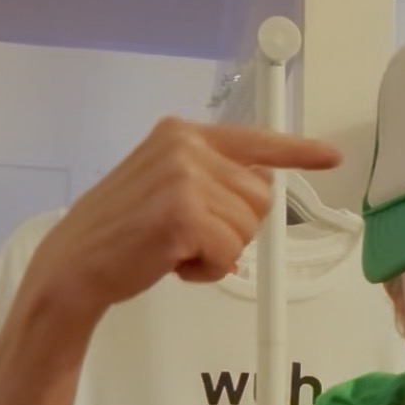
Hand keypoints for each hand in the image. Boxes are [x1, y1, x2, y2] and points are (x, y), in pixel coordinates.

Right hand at [29, 118, 340, 318]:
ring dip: (219, 252)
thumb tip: (262, 183)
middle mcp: (185, 145)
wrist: (73, 265)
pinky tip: (173, 265)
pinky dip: (208, 270)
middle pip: (260, 196)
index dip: (298, 151)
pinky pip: (230, 252)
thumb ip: (208, 177)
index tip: (331, 156)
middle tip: (187, 237)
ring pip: (248, 228)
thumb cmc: (119, 235)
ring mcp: (184, 176)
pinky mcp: (184, 213)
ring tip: (174, 250)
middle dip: (235, 228)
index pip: (254, 140)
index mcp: (181, 134)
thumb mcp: (164, 186)